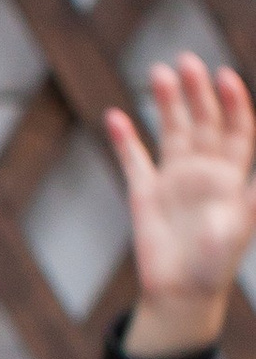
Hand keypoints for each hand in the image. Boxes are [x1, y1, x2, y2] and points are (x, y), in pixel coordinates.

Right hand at [106, 57, 255, 353]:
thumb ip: (249, 199)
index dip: (233, 102)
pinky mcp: (144, 194)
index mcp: (232, 176)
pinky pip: (134, 160)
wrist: (180, 294)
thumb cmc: (215, 265)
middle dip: (197, 92)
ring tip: (158, 73)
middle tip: (187, 63)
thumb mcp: (239, 227)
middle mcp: (204, 170)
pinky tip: (116, 116)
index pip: (237, 128)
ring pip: (171, 131)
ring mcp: (174, 180)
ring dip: (166, 102)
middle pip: (203, 121)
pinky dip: (125, 139)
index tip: (225, 78)